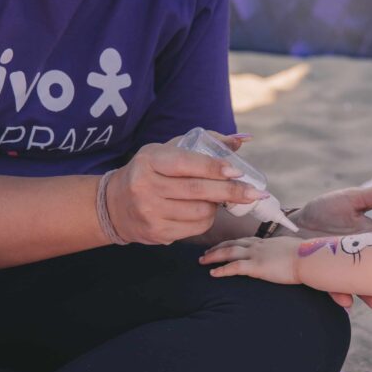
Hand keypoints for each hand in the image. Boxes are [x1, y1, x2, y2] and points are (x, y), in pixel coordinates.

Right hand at [105, 132, 263, 244]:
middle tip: (255, 193)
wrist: (115, 203)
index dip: (214, 168)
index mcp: (149, 160)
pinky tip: (204, 211)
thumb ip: (206, 143)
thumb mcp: (169, 150)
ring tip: (217, 199)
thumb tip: (243, 139)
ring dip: (217, 206)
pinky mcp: (156, 232)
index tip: (238, 171)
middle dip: (231, 192)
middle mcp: (146, 186)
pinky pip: (195, 228)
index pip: (187, 164)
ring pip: (199, 212)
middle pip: (197, 191)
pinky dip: (207, 220)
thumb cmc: (152, 171)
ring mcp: (149, 212)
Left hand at [200, 236, 301, 284]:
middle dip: (217, 248)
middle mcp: (258, 245)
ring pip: (228, 252)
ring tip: (202, 261)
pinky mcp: (256, 266)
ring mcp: (256, 254)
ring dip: (213, 256)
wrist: (310, 258)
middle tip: (205, 253)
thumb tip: (290, 256)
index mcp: (267, 242)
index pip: (244, 240)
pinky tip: (212, 274)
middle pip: (232, 243)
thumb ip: (286, 252)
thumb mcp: (294, 250)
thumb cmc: (307, 256)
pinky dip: (221, 270)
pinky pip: (233, 267)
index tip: (222, 246)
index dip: (231, 243)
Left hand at [285, 179, 371, 312]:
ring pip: (359, 286)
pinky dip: (339, 293)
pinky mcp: (320, 276)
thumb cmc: (322, 212)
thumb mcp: (354, 199)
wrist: (289, 225)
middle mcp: (360, 261)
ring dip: (370, 295)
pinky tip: (346, 300)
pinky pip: (331, 286)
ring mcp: (341, 271)